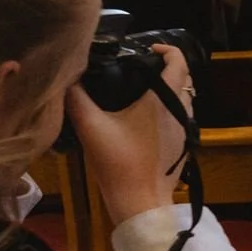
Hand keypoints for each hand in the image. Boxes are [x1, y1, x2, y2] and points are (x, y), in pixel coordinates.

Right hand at [67, 44, 193, 227]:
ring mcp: (185, 129)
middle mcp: (180, 111)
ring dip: (169, 87)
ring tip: (140, 87)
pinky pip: (181, 115)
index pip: (179, 62)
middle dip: (167, 67)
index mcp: (164, 101)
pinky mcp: (182, 144)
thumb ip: (76, 97)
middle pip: (184, 78)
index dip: (167, 50)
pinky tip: (145, 115)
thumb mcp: (90, 126)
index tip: (148, 48)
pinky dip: (169, 106)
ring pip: (184, 97)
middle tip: (140, 65)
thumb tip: (66, 76)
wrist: (141, 202)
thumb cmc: (119, 163)